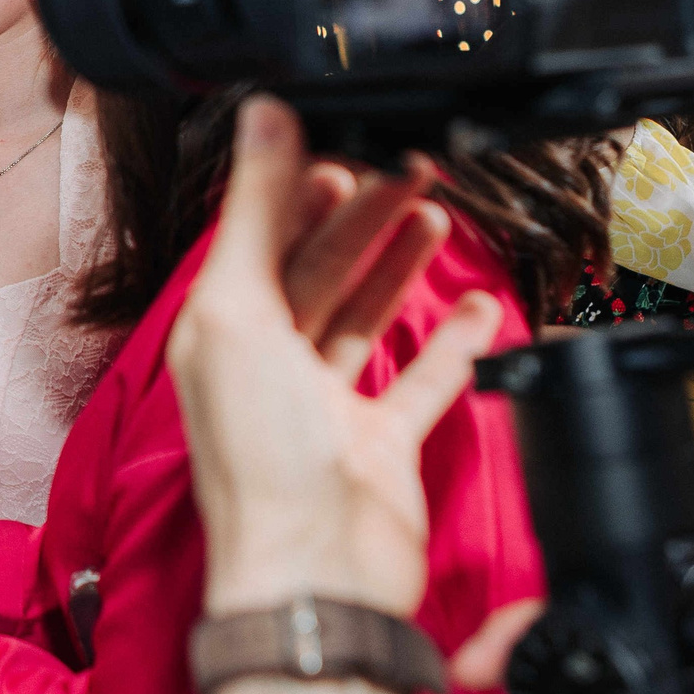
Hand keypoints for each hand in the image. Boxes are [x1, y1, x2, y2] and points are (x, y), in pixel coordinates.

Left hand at [171, 96, 504, 617]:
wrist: (317, 574)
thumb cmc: (261, 458)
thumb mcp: (240, 311)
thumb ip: (254, 211)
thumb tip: (257, 119)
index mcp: (219, 331)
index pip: (258, 239)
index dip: (295, 188)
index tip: (336, 137)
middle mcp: (267, 365)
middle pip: (316, 269)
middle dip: (360, 215)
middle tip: (408, 163)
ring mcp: (324, 407)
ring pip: (363, 316)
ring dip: (397, 263)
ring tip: (434, 207)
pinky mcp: (379, 446)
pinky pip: (420, 381)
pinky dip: (449, 342)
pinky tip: (474, 303)